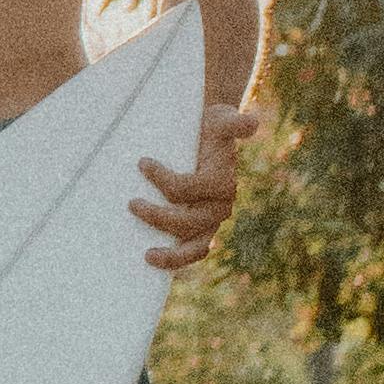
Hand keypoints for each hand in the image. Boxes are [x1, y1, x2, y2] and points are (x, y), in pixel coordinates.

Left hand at [133, 101, 261, 275]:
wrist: (208, 138)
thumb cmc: (211, 128)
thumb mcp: (221, 120)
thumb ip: (234, 122)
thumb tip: (252, 122)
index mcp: (223, 184)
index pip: (187, 188)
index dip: (162, 179)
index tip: (142, 163)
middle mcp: (219, 207)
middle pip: (187, 222)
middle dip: (157, 216)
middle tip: (131, 203)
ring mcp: (209, 223)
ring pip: (195, 248)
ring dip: (171, 256)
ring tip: (147, 256)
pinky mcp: (199, 231)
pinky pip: (190, 252)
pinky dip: (175, 262)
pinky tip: (153, 263)